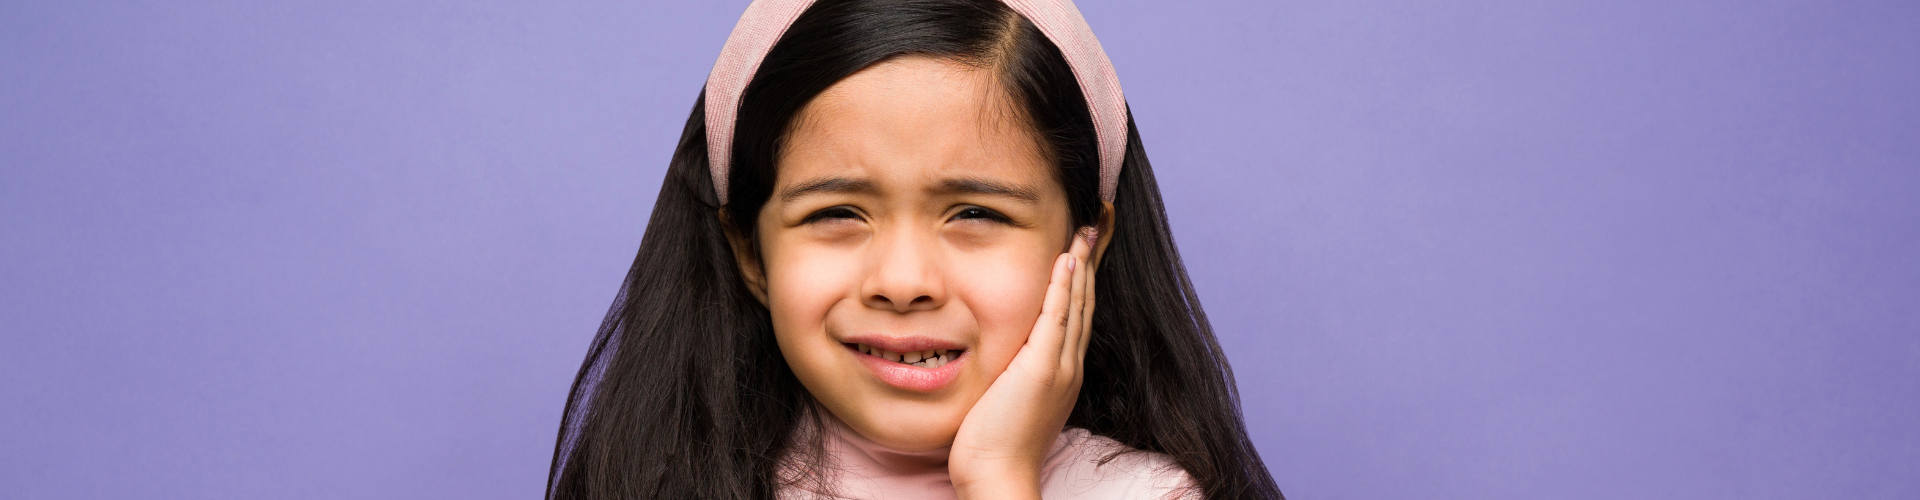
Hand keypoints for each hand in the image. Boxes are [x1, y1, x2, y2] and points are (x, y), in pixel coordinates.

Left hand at [949, 227, 1099, 499]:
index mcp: (1062, 372)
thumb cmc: (994, 444)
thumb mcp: (1008, 398)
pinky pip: (1057, 319)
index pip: (1075, 314)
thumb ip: (1012, 371)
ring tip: (1087, 230)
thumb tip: (1003, 354)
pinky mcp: (1043, 369)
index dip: (1082, 279)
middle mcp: (1069, 365)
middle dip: (1090, 262)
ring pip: (1075, 305)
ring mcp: (1060, 367)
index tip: (1084, 247)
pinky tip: (1067, 260)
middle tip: (1097, 225)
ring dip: (1081, 265)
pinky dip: (1064, 287)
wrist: (998, 474)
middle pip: (1084, 302)